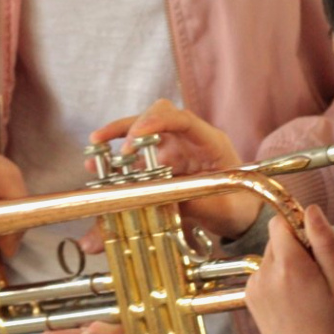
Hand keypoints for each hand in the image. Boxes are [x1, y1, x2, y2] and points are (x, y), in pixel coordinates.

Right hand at [90, 100, 259, 237]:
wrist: (239, 216)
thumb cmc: (237, 206)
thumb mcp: (220, 208)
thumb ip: (191, 206)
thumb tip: (156, 209)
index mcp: (209, 142)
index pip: (182, 119)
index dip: (157, 121)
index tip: (135, 135)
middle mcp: (188, 140)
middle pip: (157, 117)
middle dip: (132, 127)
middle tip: (116, 148)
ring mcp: (173, 150)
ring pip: (142, 134)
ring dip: (117, 140)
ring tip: (94, 153)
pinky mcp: (161, 165)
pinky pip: (136, 159)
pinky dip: (117, 164)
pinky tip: (97, 169)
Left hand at [245, 206, 333, 333]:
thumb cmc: (331, 325)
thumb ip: (325, 243)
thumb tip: (311, 210)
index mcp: (289, 265)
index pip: (280, 221)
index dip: (299, 226)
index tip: (314, 245)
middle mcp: (265, 272)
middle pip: (277, 238)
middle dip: (296, 248)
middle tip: (315, 275)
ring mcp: (254, 285)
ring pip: (271, 255)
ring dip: (287, 263)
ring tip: (304, 291)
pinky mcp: (250, 295)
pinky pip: (264, 272)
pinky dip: (277, 278)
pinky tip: (292, 299)